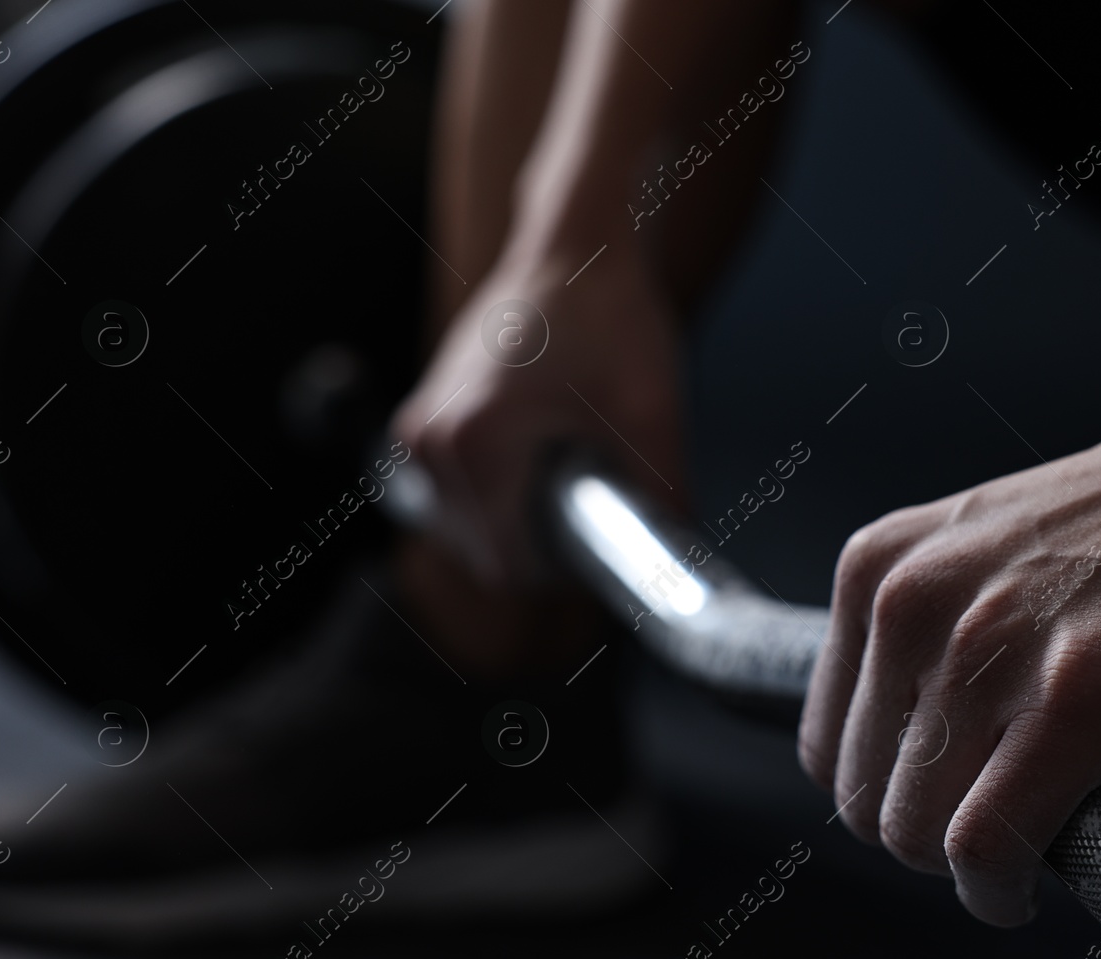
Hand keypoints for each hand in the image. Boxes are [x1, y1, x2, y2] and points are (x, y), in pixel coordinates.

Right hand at [393, 237, 682, 585]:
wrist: (575, 245)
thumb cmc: (611, 314)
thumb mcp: (652, 413)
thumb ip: (664, 498)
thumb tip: (680, 564)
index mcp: (474, 448)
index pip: (509, 565)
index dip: (565, 570)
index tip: (604, 536)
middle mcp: (429, 442)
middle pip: (484, 551)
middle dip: (542, 543)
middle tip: (595, 493)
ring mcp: (420, 428)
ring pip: (470, 525)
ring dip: (519, 517)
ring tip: (569, 462)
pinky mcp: (425, 415)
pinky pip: (459, 491)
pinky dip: (500, 490)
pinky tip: (543, 449)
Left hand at [797, 347, 1100, 925]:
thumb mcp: (995, 558)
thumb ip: (936, 640)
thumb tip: (914, 758)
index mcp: (880, 567)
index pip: (828, 746)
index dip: (892, 798)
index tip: (949, 807)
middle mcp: (912, 602)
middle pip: (867, 802)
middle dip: (932, 838)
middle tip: (1007, 827)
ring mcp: (989, 649)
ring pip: (919, 834)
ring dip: (973, 868)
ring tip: (1036, 844)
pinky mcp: (1078, 697)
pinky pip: (989, 847)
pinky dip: (1002, 891)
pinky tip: (1036, 884)